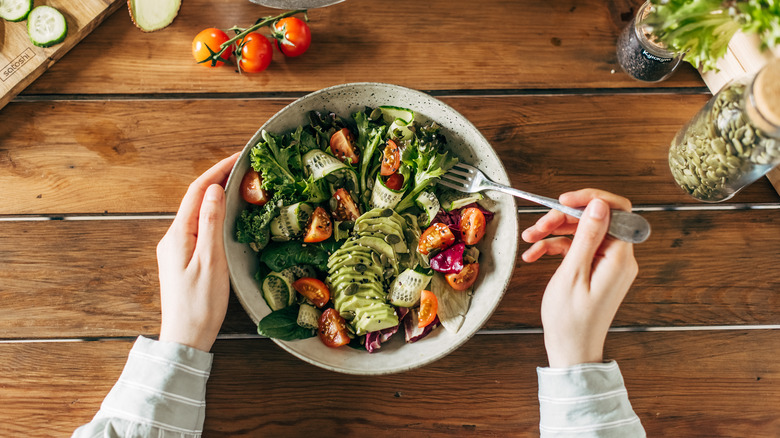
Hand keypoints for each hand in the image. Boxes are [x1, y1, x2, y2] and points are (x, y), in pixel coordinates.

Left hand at [156, 153, 239, 351]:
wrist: (185, 338)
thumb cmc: (200, 305)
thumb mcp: (210, 262)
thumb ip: (211, 224)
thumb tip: (215, 190)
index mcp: (178, 235)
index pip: (197, 191)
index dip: (217, 170)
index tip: (239, 157)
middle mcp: (173, 238)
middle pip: (196, 198)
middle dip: (219, 178)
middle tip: (245, 168)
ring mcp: (177, 249)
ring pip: (198, 212)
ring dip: (218, 195)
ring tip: (241, 186)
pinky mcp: (184, 260)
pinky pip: (200, 227)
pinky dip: (216, 214)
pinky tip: (229, 215)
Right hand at [521, 189, 638, 367]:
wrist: (572, 351)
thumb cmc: (572, 321)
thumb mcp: (573, 274)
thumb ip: (586, 236)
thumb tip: (599, 205)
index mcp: (618, 258)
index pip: (616, 211)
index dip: (590, 200)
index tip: (564, 200)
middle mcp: (618, 258)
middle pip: (594, 220)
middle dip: (563, 218)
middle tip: (538, 225)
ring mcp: (607, 264)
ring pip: (582, 232)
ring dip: (554, 232)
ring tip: (530, 238)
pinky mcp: (595, 270)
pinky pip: (576, 248)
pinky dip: (555, 248)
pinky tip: (534, 254)